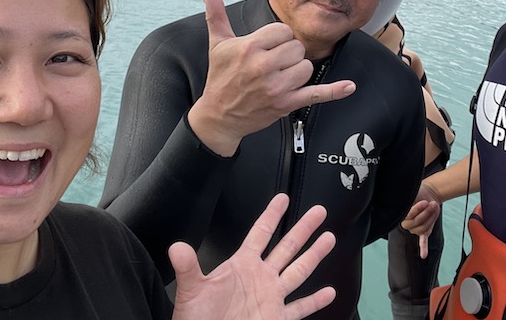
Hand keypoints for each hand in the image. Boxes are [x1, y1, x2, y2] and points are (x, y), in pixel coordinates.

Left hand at [170, 193, 336, 319]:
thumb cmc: (197, 319)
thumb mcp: (192, 291)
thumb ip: (188, 268)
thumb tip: (176, 248)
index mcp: (242, 266)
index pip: (260, 233)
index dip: (272, 215)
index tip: (283, 198)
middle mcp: (260, 278)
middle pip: (287, 247)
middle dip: (303, 228)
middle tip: (319, 211)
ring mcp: (271, 298)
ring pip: (298, 272)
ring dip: (314, 256)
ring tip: (329, 238)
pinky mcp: (277, 319)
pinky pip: (299, 309)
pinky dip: (315, 302)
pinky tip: (328, 292)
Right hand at [187, 0, 356, 155]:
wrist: (219, 116)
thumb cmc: (220, 78)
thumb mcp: (217, 44)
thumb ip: (216, 16)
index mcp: (250, 48)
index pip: (283, 31)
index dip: (278, 38)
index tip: (267, 47)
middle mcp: (264, 66)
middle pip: (297, 48)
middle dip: (288, 54)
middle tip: (271, 64)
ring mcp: (277, 87)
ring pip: (306, 67)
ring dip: (297, 71)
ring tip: (280, 76)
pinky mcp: (287, 104)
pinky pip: (317, 94)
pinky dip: (335, 91)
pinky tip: (349, 86)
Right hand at [401, 182, 441, 258]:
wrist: (428, 193)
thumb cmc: (418, 193)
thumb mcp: (411, 194)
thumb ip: (406, 200)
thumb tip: (406, 201)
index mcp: (401, 215)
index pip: (409, 217)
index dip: (417, 210)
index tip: (424, 202)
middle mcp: (407, 224)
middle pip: (417, 224)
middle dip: (426, 214)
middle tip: (432, 204)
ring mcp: (416, 228)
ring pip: (423, 228)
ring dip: (431, 219)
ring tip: (434, 207)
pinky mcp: (424, 231)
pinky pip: (422, 241)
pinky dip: (423, 248)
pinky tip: (423, 255)